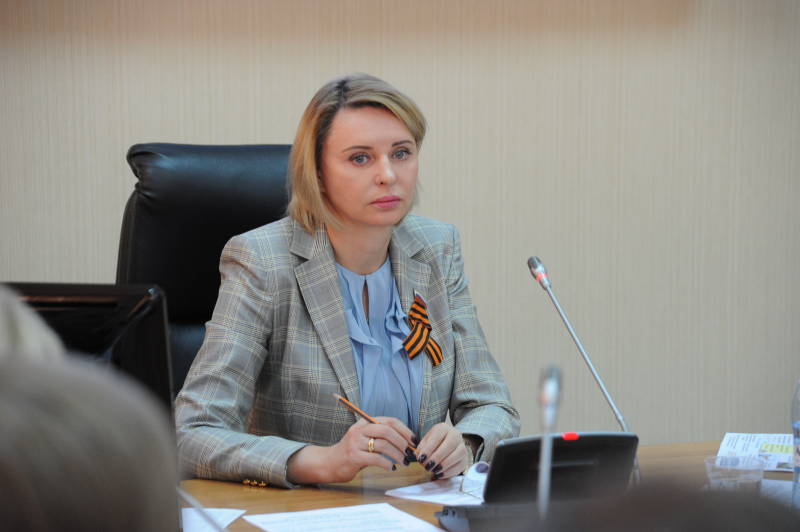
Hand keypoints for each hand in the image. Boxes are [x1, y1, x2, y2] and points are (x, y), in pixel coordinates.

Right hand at [287, 416, 415, 483]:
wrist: (329, 463)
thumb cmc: (352, 452)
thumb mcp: (364, 438)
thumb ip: (380, 436)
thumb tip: (407, 442)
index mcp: (364, 423)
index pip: (389, 421)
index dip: (404, 430)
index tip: (413, 440)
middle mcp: (359, 430)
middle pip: (387, 430)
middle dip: (402, 442)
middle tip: (409, 452)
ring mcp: (355, 443)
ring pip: (383, 445)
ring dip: (397, 454)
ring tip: (402, 461)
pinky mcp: (354, 457)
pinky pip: (376, 459)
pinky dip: (387, 463)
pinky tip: (390, 467)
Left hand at [415, 421, 468, 479]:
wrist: (448, 444)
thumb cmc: (434, 443)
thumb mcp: (426, 441)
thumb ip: (422, 448)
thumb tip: (419, 456)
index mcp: (444, 428)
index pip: (437, 436)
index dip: (429, 448)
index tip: (421, 458)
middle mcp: (456, 435)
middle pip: (449, 445)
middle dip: (436, 458)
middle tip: (427, 466)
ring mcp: (462, 447)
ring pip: (457, 455)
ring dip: (443, 465)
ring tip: (433, 470)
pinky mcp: (465, 459)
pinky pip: (459, 466)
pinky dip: (448, 472)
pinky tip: (439, 474)